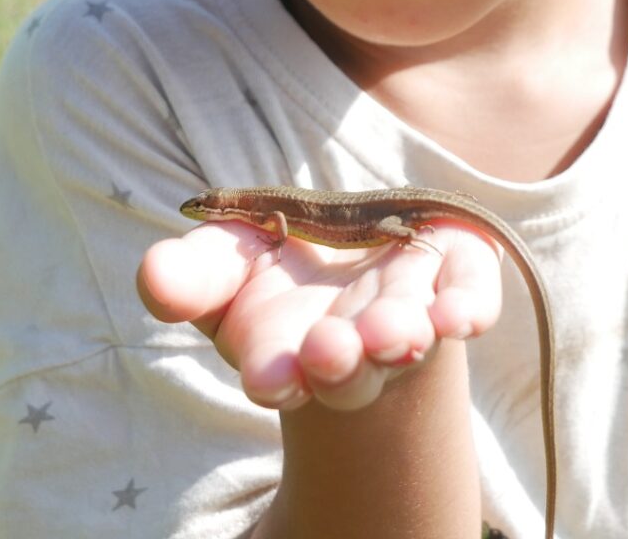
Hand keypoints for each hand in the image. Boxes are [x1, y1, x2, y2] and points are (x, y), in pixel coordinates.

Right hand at [137, 220, 503, 411]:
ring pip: (408, 330)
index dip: (276, 374)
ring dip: (399, 334)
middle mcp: (353, 337)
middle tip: (331, 352)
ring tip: (393, 334)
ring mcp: (409, 304)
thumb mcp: (226, 264)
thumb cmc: (286, 271)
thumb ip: (192, 275)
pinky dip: (470, 305)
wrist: (362, 251)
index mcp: (290, 347)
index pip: (280, 372)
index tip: (271, 376)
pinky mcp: (455, 270)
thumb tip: (154, 276)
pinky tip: (461, 318)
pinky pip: (473, 292)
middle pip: (352, 364)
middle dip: (341, 361)